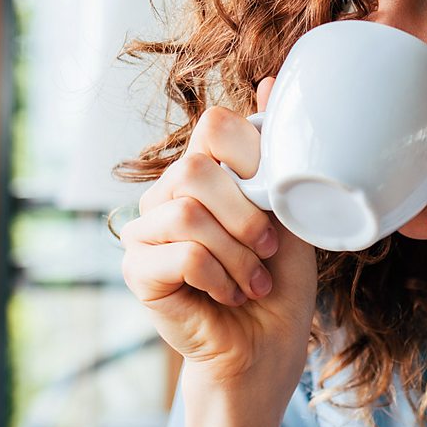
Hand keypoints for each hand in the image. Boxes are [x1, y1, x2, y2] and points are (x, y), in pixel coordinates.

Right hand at [120, 78, 316, 389]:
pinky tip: (230, 295)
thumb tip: (272, 79)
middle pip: (196, 169)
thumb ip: (276, 153)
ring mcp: (145, 230)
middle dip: (247, 216)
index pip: (214, 125)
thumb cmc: (281, 281)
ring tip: (253, 280)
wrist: (268, 347)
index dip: (252, 157)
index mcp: (204, 172)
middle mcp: (168, 193)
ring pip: (187, 212)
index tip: (275, 200)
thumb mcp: (290, 209)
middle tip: (268, 251)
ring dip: (236, 254)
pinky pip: (178, 253)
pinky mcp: (136, 269)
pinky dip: (219, 277)